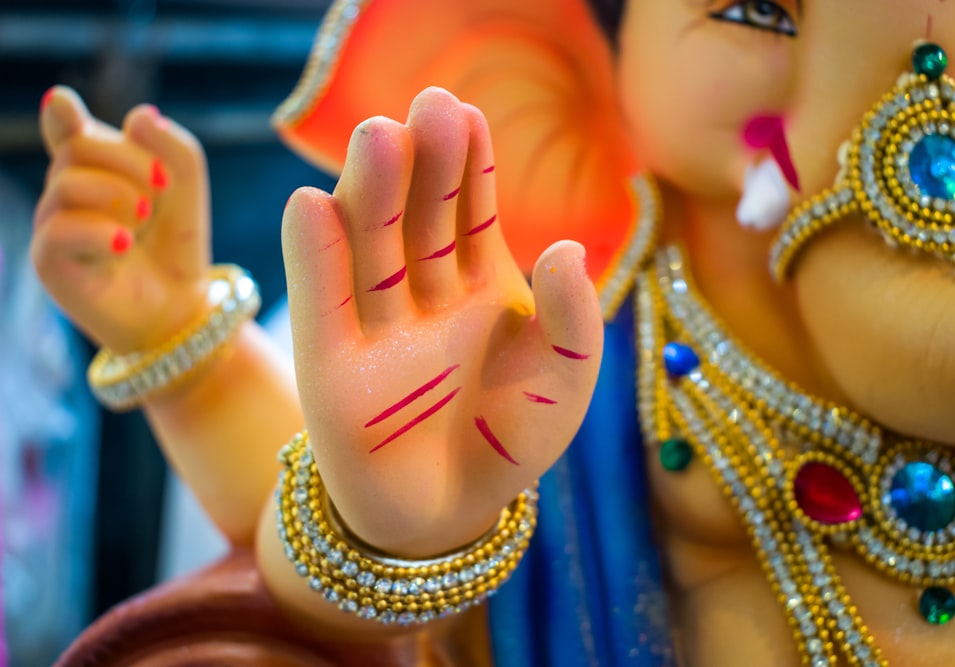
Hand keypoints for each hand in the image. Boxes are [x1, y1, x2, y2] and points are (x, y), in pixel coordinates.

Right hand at [32, 87, 211, 352]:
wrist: (179, 306)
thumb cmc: (176, 245)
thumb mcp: (188, 188)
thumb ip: (173, 146)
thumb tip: (138, 116)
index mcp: (92, 168)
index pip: (66, 129)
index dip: (62, 114)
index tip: (63, 104)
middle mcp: (64, 191)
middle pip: (80, 146)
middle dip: (131, 161)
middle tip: (161, 191)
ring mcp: (52, 225)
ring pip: (69, 183)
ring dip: (121, 197)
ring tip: (143, 223)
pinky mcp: (48, 261)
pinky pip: (61, 229)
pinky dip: (100, 232)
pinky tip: (124, 245)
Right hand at [281, 87, 603, 555]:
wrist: (451, 514)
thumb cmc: (512, 442)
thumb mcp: (564, 383)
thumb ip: (572, 320)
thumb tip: (563, 249)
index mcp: (481, 285)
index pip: (471, 211)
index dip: (470, 165)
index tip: (467, 113)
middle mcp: (424, 292)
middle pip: (419, 216)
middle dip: (425, 163)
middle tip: (429, 107)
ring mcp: (375, 324)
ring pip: (371, 247)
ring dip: (371, 193)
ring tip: (379, 136)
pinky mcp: (330, 365)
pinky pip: (323, 304)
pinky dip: (317, 257)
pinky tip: (314, 204)